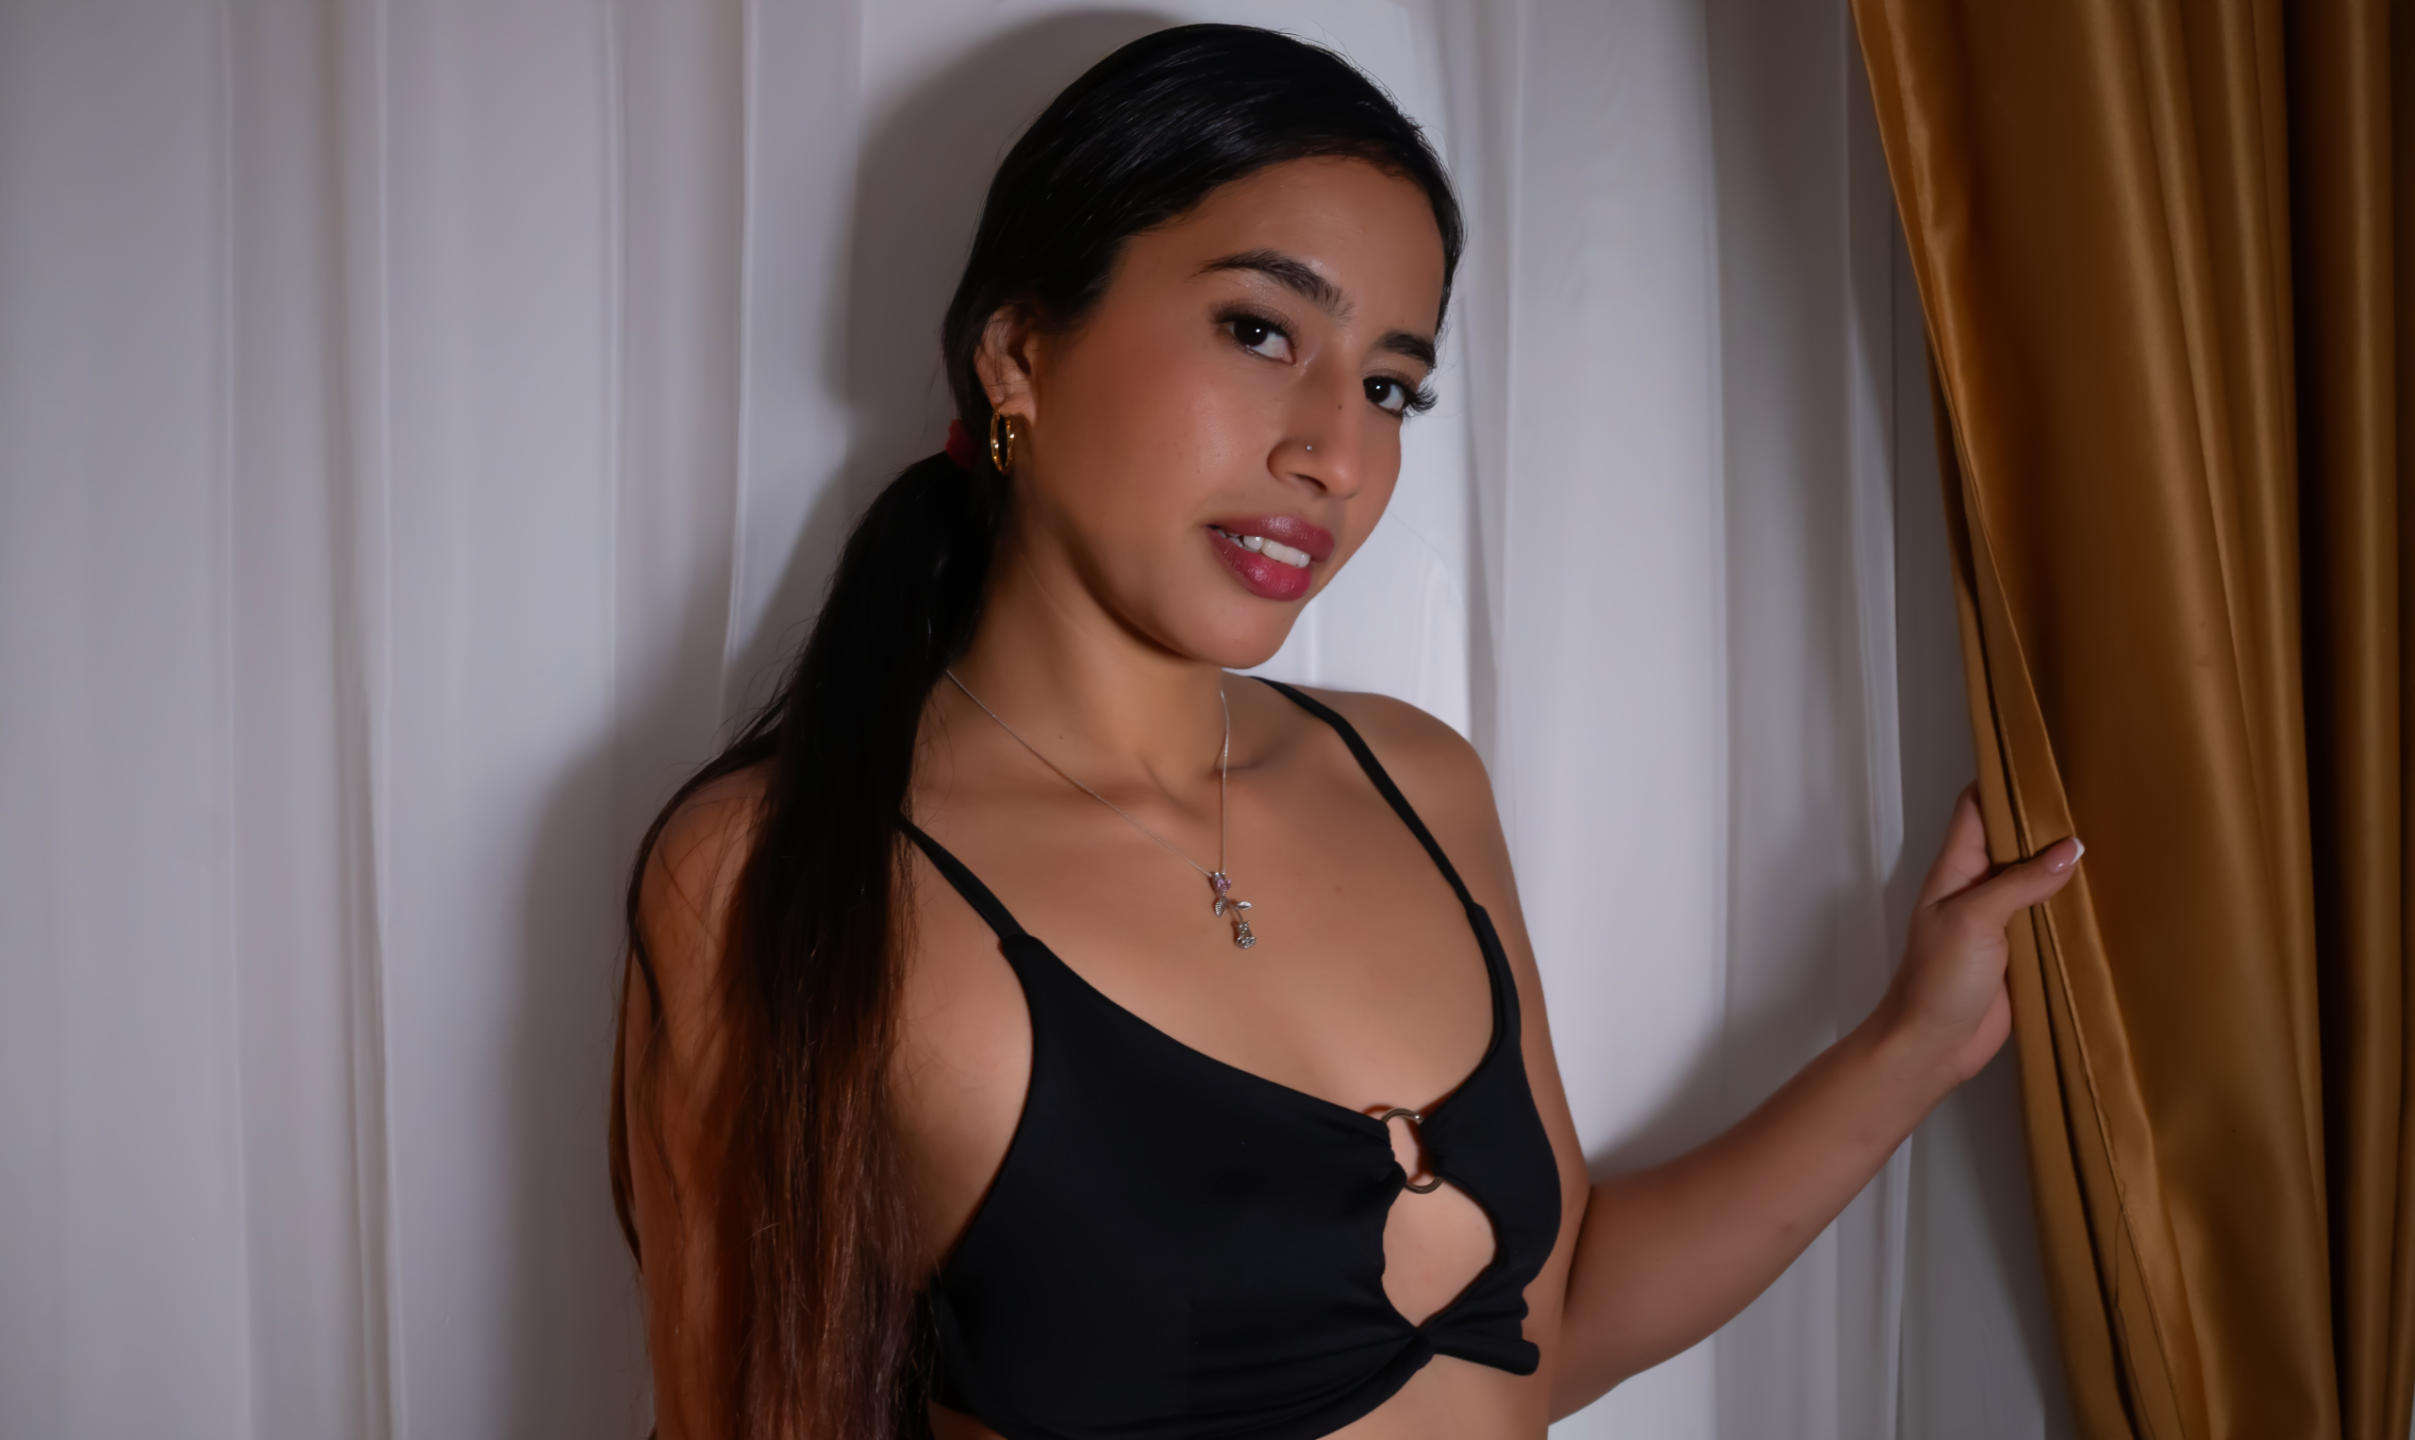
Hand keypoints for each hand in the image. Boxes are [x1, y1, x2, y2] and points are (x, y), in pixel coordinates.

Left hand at [1872, 781, 2083, 1087]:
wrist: (1933, 1045)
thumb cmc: (1938, 979)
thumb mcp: (1975, 920)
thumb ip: (2021, 883)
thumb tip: (2072, 847)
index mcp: (1955, 869)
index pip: (1976, 809)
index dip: (2002, 780)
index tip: (2041, 758)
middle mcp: (1978, 888)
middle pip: (2013, 840)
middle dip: (2046, 819)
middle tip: (2096, 792)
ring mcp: (2000, 920)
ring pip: (2036, 878)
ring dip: (2065, 863)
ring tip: (2114, 831)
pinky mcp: (2022, 952)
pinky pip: (2050, 918)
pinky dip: (2074, 905)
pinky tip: (2109, 893)